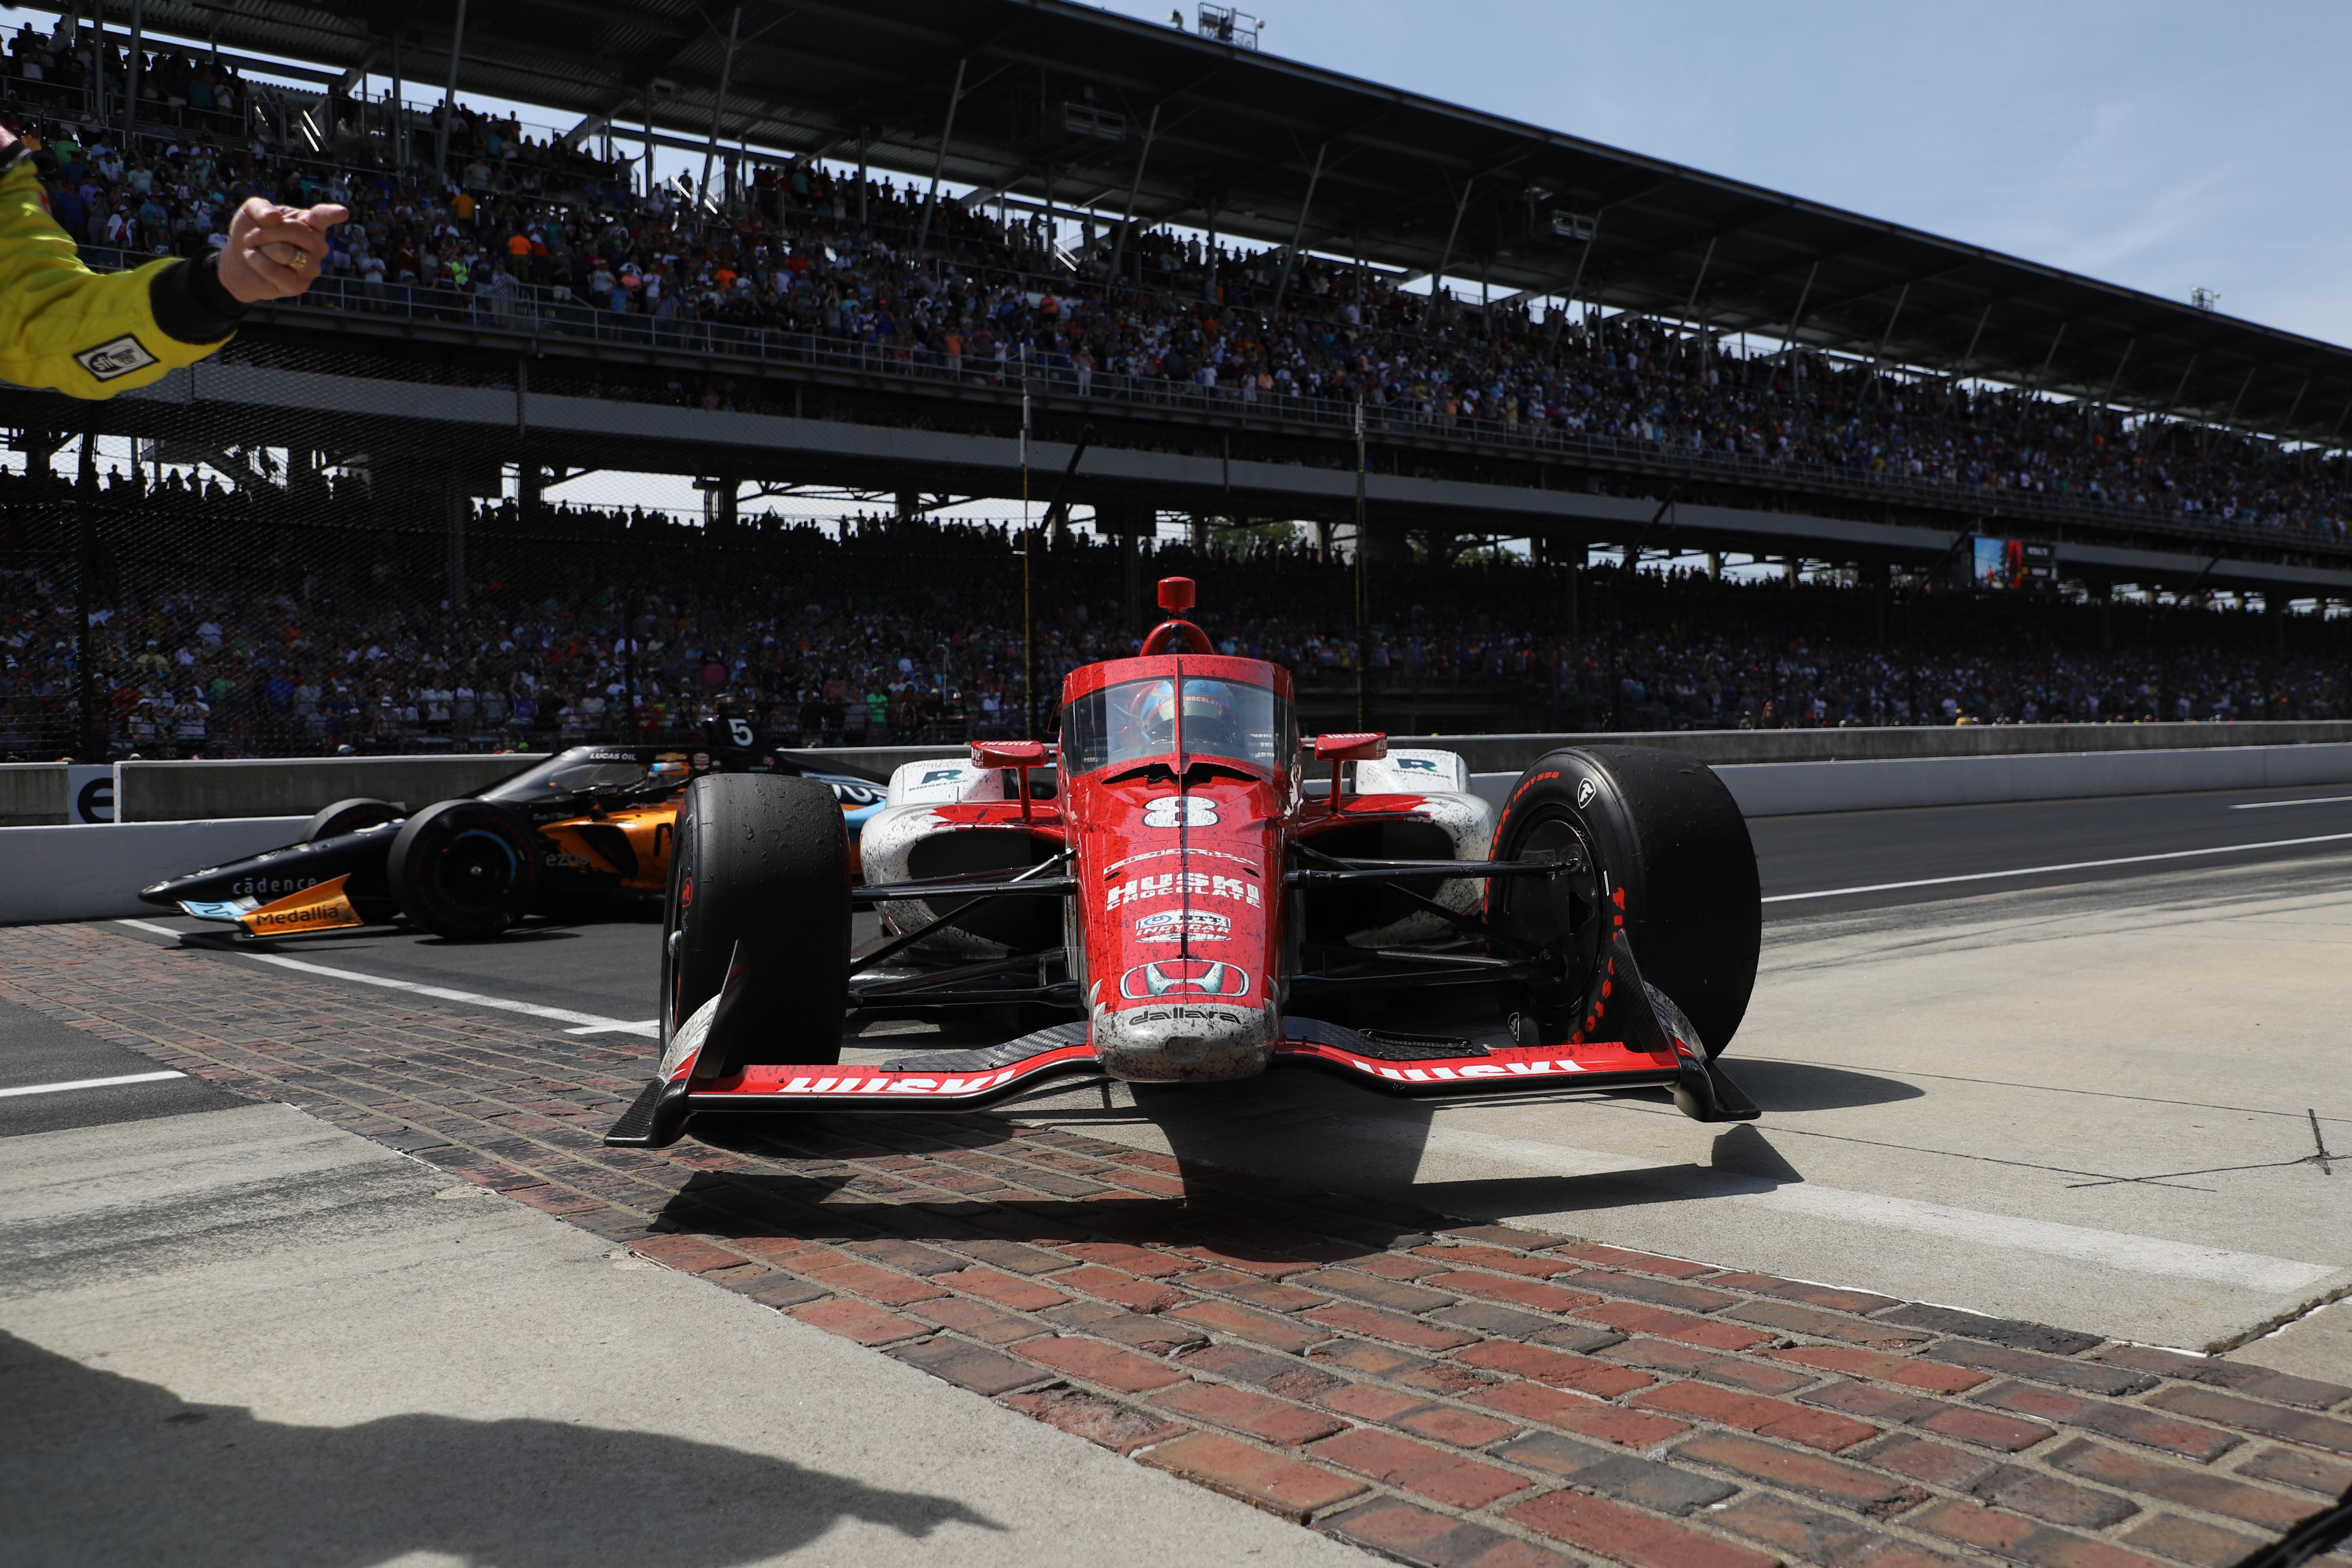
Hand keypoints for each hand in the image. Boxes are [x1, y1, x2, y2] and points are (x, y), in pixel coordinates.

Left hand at [217, 198, 348, 302]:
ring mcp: (312, 267)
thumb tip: (274, 218)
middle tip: (252, 236)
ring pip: (284, 252)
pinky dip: (257, 262)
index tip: (341, 212)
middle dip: (266, 232)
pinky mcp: (300, 285)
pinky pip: (275, 270)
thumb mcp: (251, 212)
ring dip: (260, 248)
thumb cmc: (251, 233)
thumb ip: (261, 208)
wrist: (239, 262)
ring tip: (256, 250)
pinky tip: (255, 260)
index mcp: (310, 224)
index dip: (332, 214)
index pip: (323, 217)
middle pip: (295, 231)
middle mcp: (317, 246)